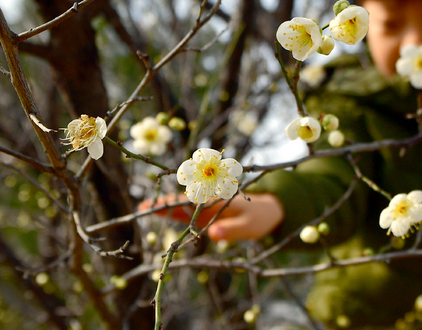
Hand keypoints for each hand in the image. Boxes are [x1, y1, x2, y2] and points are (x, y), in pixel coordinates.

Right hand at [138, 193, 284, 241]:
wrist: (267, 212)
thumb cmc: (259, 218)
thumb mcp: (249, 226)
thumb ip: (232, 230)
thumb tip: (213, 234)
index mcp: (218, 198)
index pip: (194, 199)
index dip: (177, 200)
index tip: (161, 203)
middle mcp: (209, 199)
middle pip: (182, 199)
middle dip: (163, 202)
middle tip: (142, 207)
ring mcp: (205, 206)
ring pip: (180, 205)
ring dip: (163, 206)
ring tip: (141, 209)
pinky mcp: (204, 214)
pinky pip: (185, 213)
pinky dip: (172, 213)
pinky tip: (157, 213)